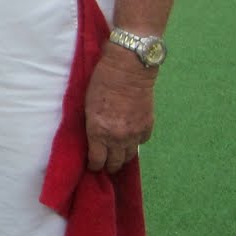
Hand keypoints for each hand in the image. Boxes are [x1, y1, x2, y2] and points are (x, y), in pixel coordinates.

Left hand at [83, 47, 156, 172]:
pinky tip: (131, 138)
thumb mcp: (88, 106)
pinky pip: (141, 142)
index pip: (97, 160)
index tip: (93, 166)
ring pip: (130, 156)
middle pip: (115, 162)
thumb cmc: (101, 82)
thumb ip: (92, 126)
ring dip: (123, 157)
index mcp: (98, 131)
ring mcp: (135, 133)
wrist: (128, 69)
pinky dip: (136, 142)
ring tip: (118, 157)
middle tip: (106, 165)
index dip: (94, 166)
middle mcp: (117, 137)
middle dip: (109, 165)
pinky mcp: (147, 126)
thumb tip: (94, 139)